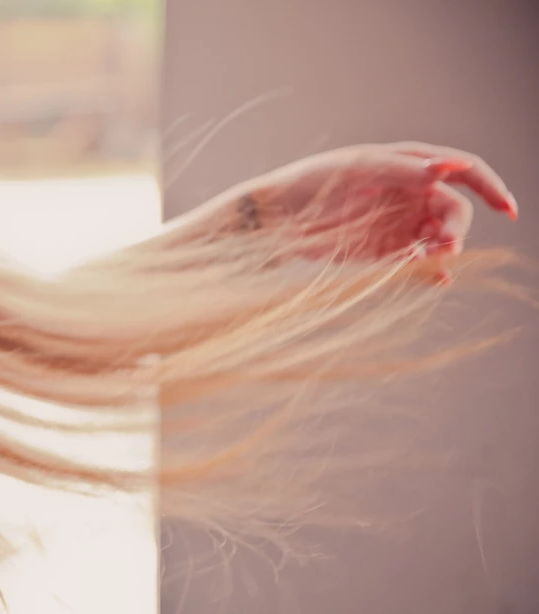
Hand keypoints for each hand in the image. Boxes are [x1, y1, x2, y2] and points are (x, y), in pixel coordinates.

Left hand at [234, 142, 516, 271]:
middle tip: (442, 246)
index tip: (507, 209)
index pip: (464, 171)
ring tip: (426, 260)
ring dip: (443, 251)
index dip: (490, 187)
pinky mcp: (385, 254)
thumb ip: (403, 170)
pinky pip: (418, 265)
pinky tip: (434, 279)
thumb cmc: (311, 183)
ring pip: (440, 240)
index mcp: (409, 165)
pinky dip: (429, 272)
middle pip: (455, 211)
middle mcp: (410, 195)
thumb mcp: (357, 169)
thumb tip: (450, 166)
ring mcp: (399, 226)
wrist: (274, 220)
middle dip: (456, 228)